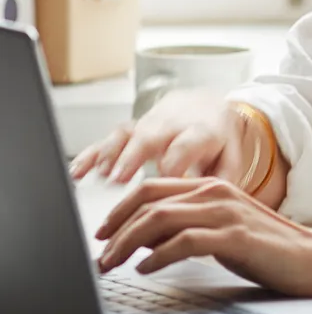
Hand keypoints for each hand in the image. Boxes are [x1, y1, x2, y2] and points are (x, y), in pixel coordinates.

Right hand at [69, 90, 247, 184]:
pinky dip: (93, 152)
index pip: (184, 148)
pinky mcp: (133, 129)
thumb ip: (222, 180)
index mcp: (200, 131)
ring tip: (97, 176)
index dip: (173, 168)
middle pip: (151, 136)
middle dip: (133, 156)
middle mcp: (171, 124)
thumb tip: (210, 207)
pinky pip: (110, 137)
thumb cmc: (218, 139)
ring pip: (127, 133)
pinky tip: (79, 171)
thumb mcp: (230, 157)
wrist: (207, 105)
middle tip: (118, 179)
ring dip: (110, 153)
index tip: (162, 190)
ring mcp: (149, 125)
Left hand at [95, 177, 311, 295]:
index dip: (120, 209)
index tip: (102, 233)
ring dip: (128, 243)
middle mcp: (215, 191)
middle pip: (149, 200)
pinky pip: (184, 241)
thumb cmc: (265, 246)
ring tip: (113, 264)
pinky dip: (157, 256)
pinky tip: (146, 268)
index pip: (151, 188)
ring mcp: (225, 211)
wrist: (310, 255)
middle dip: (116, 228)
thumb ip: (187, 226)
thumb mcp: (220, 230)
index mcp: (211, 185)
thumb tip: (144, 239)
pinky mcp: (234, 235)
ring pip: (160, 218)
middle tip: (99, 254)